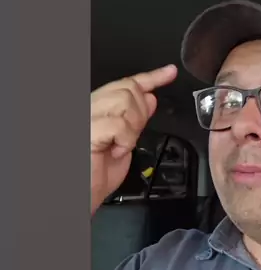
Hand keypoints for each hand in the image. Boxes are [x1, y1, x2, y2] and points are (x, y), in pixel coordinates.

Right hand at [90, 65, 177, 214]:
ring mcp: (85, 116)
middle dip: (140, 113)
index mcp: (96, 107)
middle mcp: (88, 107)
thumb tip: (150, 97)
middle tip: (130, 137)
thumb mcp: (124, 142)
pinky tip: (115, 152)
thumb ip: (135, 119)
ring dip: (133, 127)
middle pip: (128, 89)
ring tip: (121, 145)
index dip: (151, 76)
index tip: (170, 72)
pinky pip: (119, 124)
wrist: (81, 196)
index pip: (125, 84)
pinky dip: (125, 140)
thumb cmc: (95, 175)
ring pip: (125, 101)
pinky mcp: (86, 130)